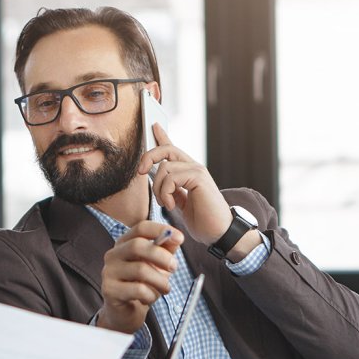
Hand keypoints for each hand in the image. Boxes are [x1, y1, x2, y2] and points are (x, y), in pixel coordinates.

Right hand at [97, 221, 181, 333]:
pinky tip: (150, 298)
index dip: (162, 230)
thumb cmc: (142, 285)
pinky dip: (151, 295)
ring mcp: (108, 272)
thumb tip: (176, 237)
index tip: (180, 238)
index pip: (141, 227)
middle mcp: (113, 254)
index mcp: (125, 243)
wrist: (125, 312)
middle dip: (162, 256)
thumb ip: (165, 250)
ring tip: (164, 288)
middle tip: (175, 267)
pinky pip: (138, 290)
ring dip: (160, 281)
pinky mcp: (109, 290)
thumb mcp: (157, 265)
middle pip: (137, 246)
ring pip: (140, 269)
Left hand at [138, 123, 231, 244]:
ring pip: (164, 167)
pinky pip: (171, 177)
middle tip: (140, 171)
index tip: (154, 125)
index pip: (173, 149)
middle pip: (166, 149)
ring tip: (165, 203)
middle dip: (148, 157)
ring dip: (158, 188)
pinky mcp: (198, 177)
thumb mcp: (181, 202)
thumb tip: (157, 180)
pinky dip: (165, 193)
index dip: (162, 136)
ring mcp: (197, 170)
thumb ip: (171, 189)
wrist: (218, 232)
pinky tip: (171, 205)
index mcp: (188, 172)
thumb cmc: (202, 220)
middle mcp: (193, 167)